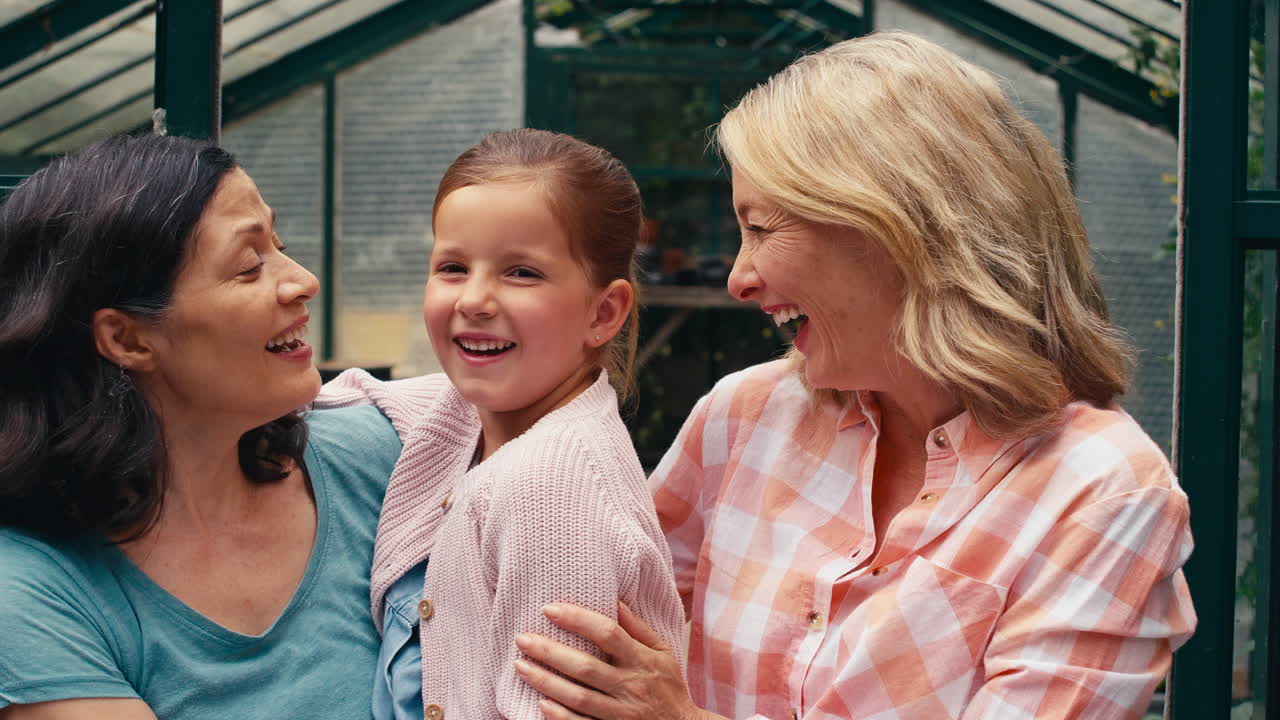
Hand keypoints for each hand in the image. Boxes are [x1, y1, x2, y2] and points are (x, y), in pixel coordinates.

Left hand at [514, 602, 723, 719]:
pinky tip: (540, 702)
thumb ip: (638, 628)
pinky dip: (560, 716)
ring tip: (521, 666)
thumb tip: (614, 599)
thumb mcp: (663, 652)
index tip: (549, 609)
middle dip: (550, 652)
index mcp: (643, 660)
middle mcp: (631, 686)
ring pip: (578, 697)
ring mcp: (621, 713)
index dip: (577, 619)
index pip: (608, 634)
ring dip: (546, 682)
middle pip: (585, 666)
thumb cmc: (669, 686)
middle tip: (521, 638)